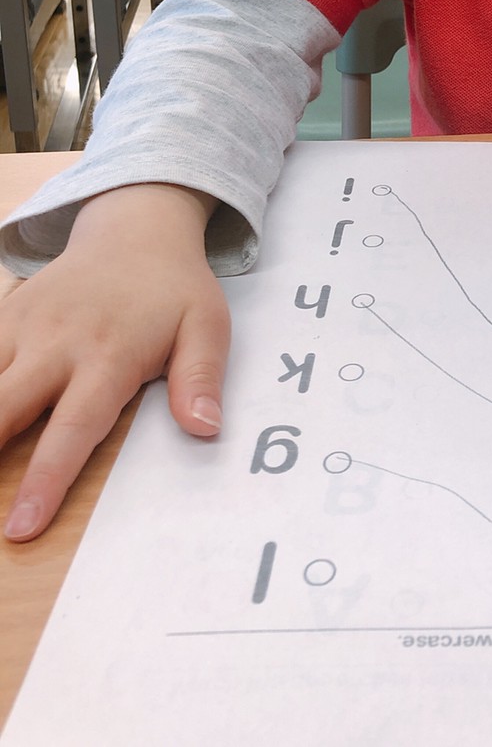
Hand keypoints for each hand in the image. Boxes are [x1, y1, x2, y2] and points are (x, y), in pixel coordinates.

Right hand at [0, 183, 229, 541]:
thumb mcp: (207, 325)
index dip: (46, 478)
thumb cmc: (174, 290)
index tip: (20, 526)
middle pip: (2, 408)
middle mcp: (57, 341)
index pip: (74, 427)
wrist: (135, 229)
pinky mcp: (3, 315)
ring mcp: (22, 326)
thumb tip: (205, 429)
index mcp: (109, 353)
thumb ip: (201, 378)